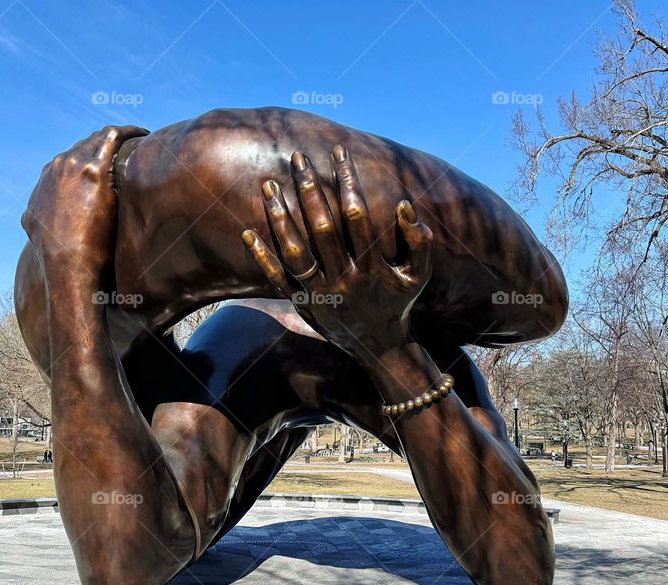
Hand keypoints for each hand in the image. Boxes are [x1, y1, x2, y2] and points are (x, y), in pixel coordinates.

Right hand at [21, 125, 147, 271]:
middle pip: (85, 145)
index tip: (109, 163)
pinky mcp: (92, 168)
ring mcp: (73, 165)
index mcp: (46, 180)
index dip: (90, 159)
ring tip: (140, 139)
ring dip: (119, 136)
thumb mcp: (38, 231)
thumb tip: (42, 220)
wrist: (66, 263)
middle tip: (129, 150)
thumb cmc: (60, 258)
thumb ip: (41, 217)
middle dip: (106, 146)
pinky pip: (112, 137)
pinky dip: (128, 132)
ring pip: (99, 138)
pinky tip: (144, 134)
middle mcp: (56, 167)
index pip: (70, 160)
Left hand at [242, 145, 431, 364]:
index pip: (357, 214)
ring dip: (280, 217)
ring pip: (296, 252)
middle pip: (322, 228)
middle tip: (296, 157)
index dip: (348, 180)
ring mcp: (321, 294)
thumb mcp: (419, 276)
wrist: (381, 349)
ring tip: (268, 185)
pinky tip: (247, 233)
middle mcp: (344, 279)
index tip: (339, 152)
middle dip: (309, 189)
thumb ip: (420, 242)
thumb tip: (405, 206)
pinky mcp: (304, 305)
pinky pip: (278, 280)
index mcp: (372, 267)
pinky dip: (262, 258)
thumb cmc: (399, 303)